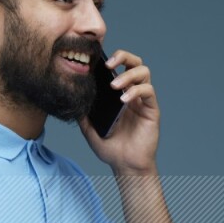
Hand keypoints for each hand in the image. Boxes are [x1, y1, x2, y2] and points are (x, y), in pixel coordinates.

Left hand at [78, 48, 159, 174]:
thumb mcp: (89, 129)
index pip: (119, 67)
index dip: (112, 58)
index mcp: (119, 93)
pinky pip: (148, 91)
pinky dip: (136, 90)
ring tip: (114, 85)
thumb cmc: (111, 148)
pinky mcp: (151, 109)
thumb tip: (71, 98)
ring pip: (144, 71)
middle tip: (109, 64)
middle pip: (134, 62)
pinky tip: (124, 99)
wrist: (125, 166)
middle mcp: (132, 93)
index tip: (96, 60)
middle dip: (123, 56)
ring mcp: (142, 100)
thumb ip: (83, 113)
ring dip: (128, 74)